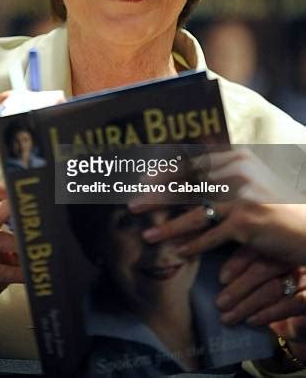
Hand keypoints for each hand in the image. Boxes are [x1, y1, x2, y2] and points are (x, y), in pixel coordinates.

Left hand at [134, 149, 305, 264]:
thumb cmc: (276, 205)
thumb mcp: (251, 179)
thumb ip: (224, 172)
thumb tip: (188, 169)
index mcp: (237, 157)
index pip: (193, 162)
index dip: (165, 171)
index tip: (144, 180)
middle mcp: (238, 171)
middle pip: (187, 185)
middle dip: (158, 196)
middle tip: (133, 205)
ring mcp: (242, 195)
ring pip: (195, 212)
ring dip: (168, 226)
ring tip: (148, 235)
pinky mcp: (247, 220)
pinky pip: (211, 235)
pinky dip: (192, 246)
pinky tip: (176, 253)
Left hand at [214, 247, 305, 360]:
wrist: (298, 321)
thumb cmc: (270, 294)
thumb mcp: (255, 279)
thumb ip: (241, 272)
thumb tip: (215, 275)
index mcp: (276, 248)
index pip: (256, 250)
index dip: (237, 262)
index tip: (220, 278)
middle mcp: (291, 260)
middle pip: (263, 269)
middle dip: (238, 288)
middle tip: (219, 303)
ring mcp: (303, 278)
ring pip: (273, 288)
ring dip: (248, 304)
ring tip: (228, 316)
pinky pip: (290, 305)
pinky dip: (268, 313)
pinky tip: (251, 321)